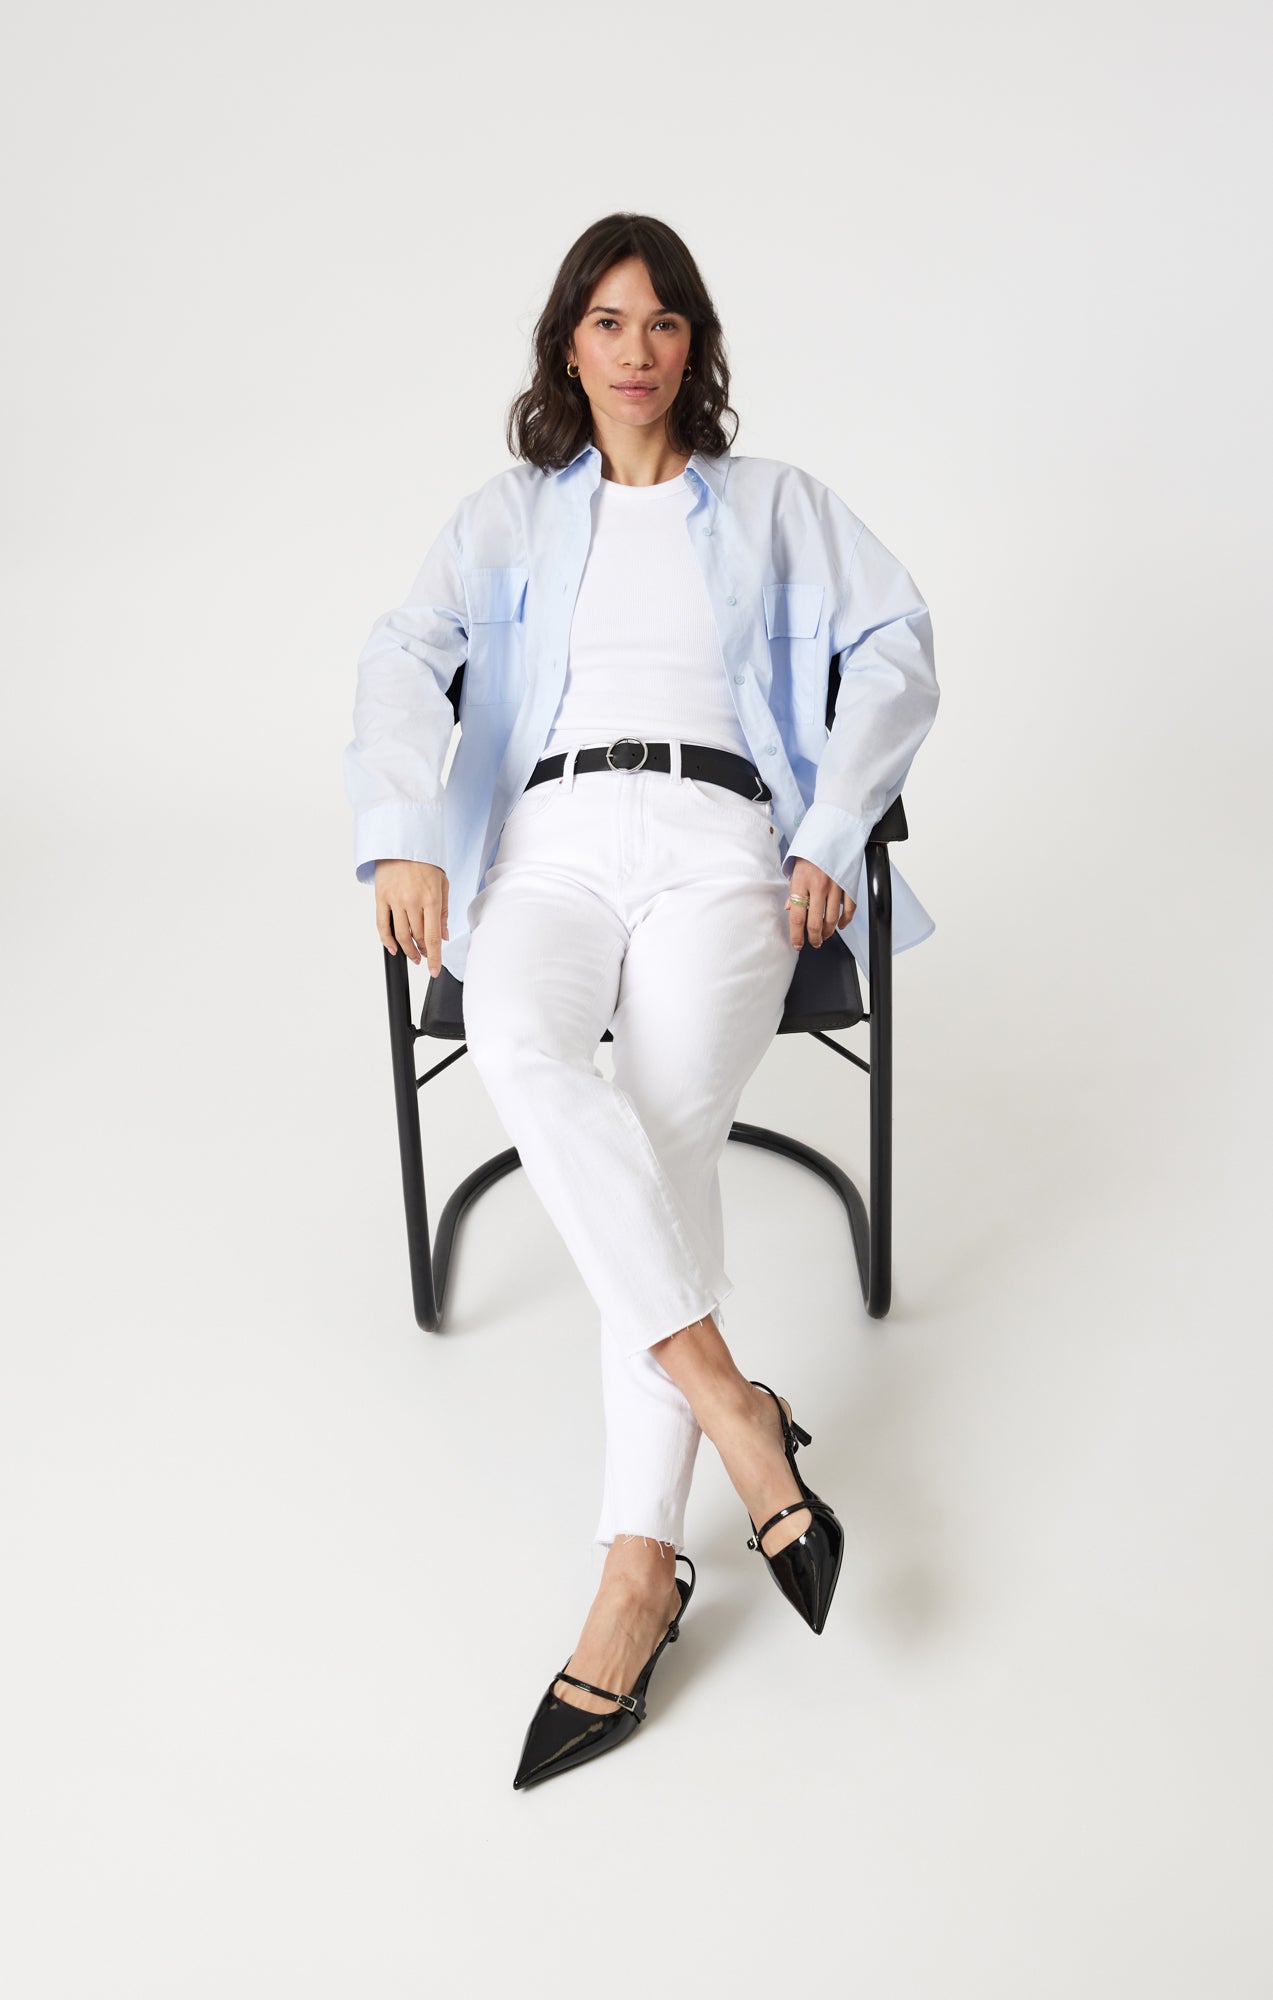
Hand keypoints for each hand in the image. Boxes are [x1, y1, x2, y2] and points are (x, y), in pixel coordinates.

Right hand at [375, 859, 448, 976]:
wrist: (404, 841)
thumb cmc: (425, 862)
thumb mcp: (442, 885)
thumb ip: (443, 913)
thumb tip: (444, 936)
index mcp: (431, 899)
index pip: (433, 937)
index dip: (434, 957)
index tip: (434, 970)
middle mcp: (412, 901)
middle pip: (417, 937)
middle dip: (423, 951)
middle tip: (426, 957)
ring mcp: (395, 900)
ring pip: (400, 935)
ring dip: (407, 950)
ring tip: (413, 955)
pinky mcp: (381, 897)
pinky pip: (382, 925)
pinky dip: (387, 940)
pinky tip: (394, 949)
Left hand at [785, 859, 853, 949]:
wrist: (832, 832)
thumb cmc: (811, 851)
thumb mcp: (795, 869)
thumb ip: (793, 891)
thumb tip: (789, 909)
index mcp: (801, 882)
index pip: (796, 916)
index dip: (796, 935)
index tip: (797, 944)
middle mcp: (818, 886)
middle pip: (815, 922)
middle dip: (813, 938)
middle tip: (813, 943)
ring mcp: (835, 886)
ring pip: (832, 919)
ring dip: (828, 932)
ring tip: (824, 936)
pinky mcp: (848, 885)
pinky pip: (849, 909)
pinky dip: (845, 921)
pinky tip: (841, 925)